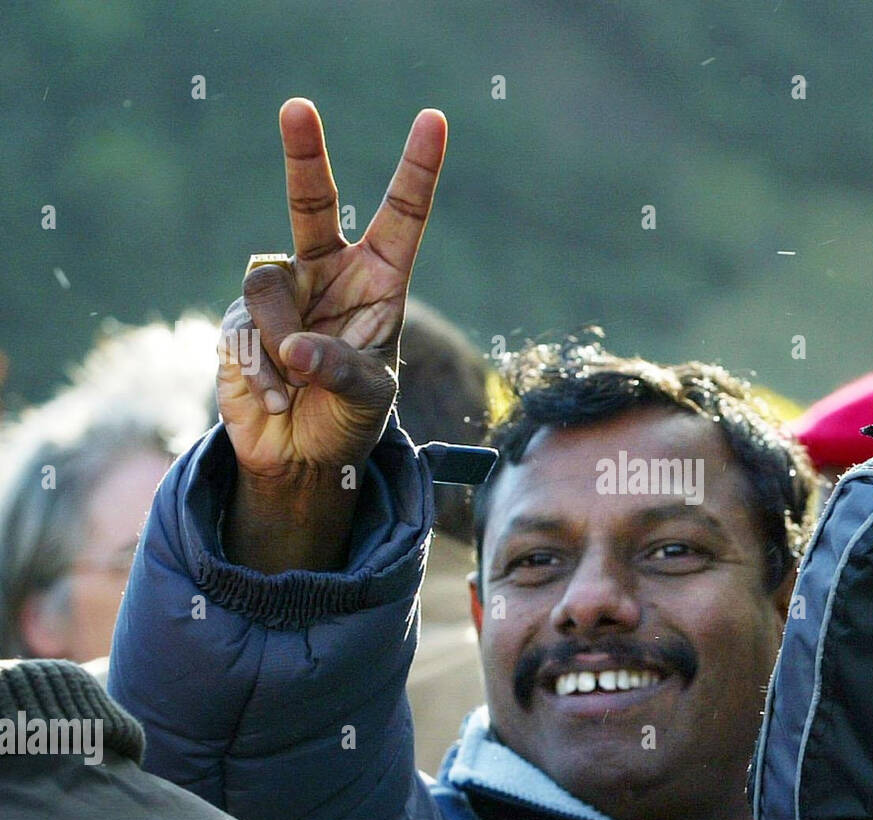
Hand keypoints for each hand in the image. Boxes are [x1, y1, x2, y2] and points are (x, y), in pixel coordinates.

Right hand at [217, 98, 446, 570]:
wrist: (299, 458)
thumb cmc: (349, 421)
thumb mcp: (366, 400)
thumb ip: (341, 372)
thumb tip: (295, 348)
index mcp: (379, 282)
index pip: (401, 217)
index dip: (416, 170)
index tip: (432, 120)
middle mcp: (328, 274)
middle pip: (313, 203)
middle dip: (303, 155)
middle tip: (298, 107)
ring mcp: (281, 293)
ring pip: (268, 286)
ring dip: (282, 337)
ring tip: (297, 379)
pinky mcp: (238, 318)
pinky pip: (241, 327)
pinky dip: (260, 369)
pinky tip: (276, 395)